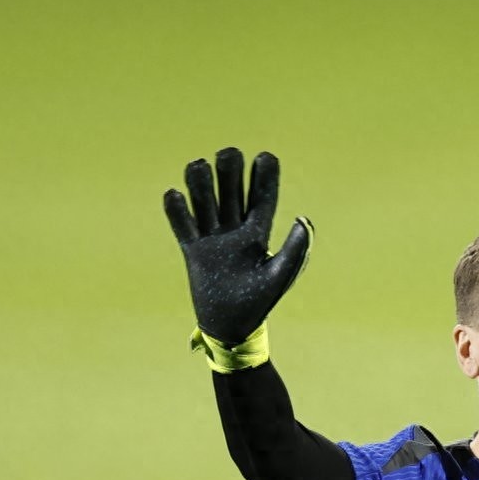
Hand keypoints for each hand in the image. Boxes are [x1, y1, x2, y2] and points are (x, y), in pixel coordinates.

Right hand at [164, 148, 312, 343]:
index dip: (264, 178)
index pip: (262, 199)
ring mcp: (212, 239)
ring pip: (206, 204)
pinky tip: (174, 193)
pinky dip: (177, 211)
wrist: (233, 325)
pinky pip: (183, 227)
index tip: (266, 156)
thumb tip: (304, 219)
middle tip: (229, 153)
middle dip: (230, 173)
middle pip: (232, 194)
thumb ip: (295, 249)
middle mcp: (234, 231)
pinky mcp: (193, 251)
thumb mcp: (280, 274)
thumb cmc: (260, 302)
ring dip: (202, 184)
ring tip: (199, 163)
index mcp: (258, 234)